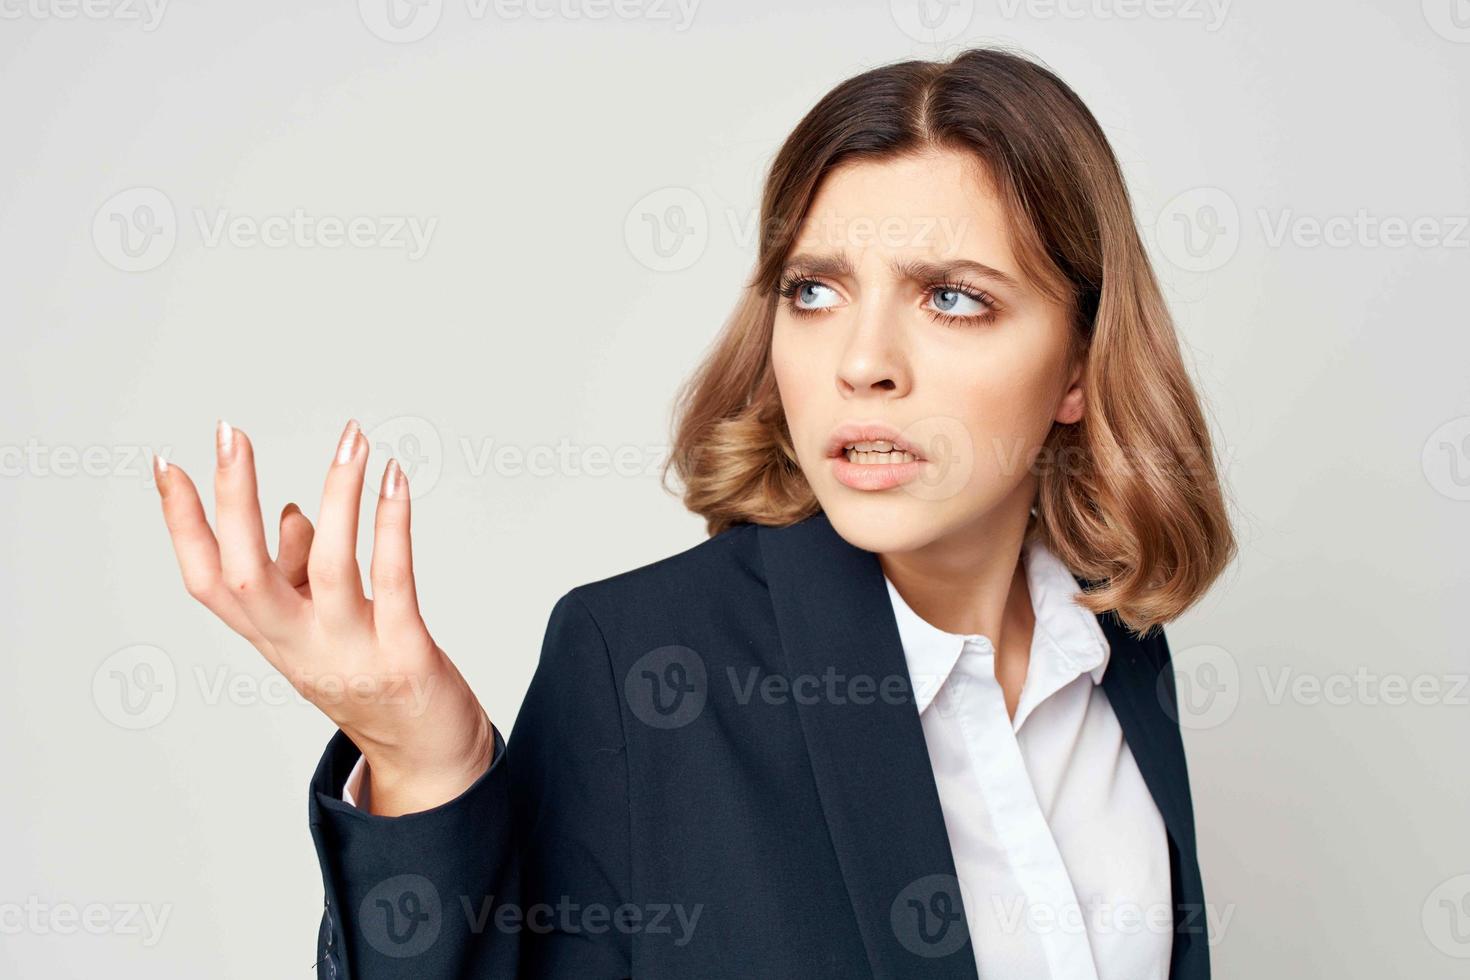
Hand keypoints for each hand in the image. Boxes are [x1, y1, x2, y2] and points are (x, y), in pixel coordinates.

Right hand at [152, 418, 493, 815]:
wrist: (425, 758)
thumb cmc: (370, 678)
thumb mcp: (318, 629)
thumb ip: (298, 573)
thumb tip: (287, 514)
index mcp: (271, 638)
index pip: (206, 581)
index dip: (181, 526)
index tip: (165, 464)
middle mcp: (300, 647)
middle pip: (246, 574)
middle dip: (232, 501)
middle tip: (230, 433)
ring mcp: (352, 652)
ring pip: (331, 568)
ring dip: (338, 495)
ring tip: (351, 438)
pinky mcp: (405, 654)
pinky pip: (394, 580)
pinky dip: (392, 525)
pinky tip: (395, 479)